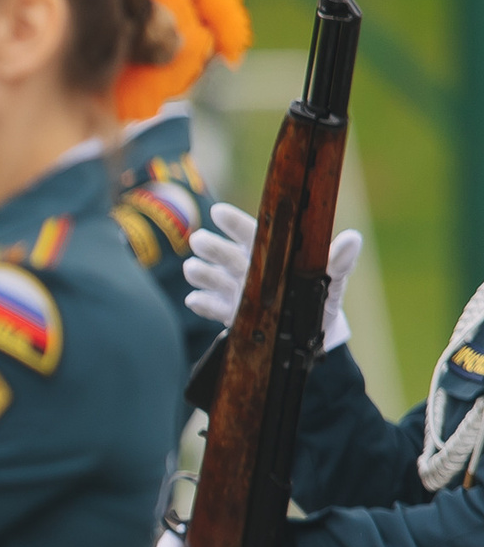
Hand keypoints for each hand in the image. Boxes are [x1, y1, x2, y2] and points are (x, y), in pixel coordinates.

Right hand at [185, 204, 360, 352]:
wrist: (311, 334)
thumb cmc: (321, 296)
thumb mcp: (332, 278)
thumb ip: (338, 261)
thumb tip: (353, 238)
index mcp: (270, 254)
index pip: (251, 233)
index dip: (234, 222)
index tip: (219, 212)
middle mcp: (249, 270)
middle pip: (225, 253)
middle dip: (211, 246)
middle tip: (199, 240)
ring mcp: (237, 292)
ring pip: (212, 277)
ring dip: (201, 272)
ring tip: (193, 269)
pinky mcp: (230, 314)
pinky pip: (211, 307)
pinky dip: (202, 303)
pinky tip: (195, 300)